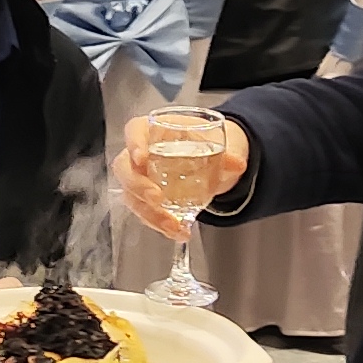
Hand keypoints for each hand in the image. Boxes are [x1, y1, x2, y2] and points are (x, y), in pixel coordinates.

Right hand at [110, 115, 250, 234]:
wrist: (202, 156)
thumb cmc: (196, 140)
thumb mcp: (211, 140)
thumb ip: (225, 153)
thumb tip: (238, 164)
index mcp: (150, 130)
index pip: (134, 131)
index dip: (133, 144)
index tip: (142, 158)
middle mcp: (139, 154)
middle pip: (125, 169)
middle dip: (138, 186)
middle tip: (157, 199)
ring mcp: (139, 178)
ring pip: (132, 196)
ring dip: (150, 214)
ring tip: (172, 225)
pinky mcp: (144, 199)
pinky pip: (145, 213)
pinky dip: (160, 224)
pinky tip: (178, 231)